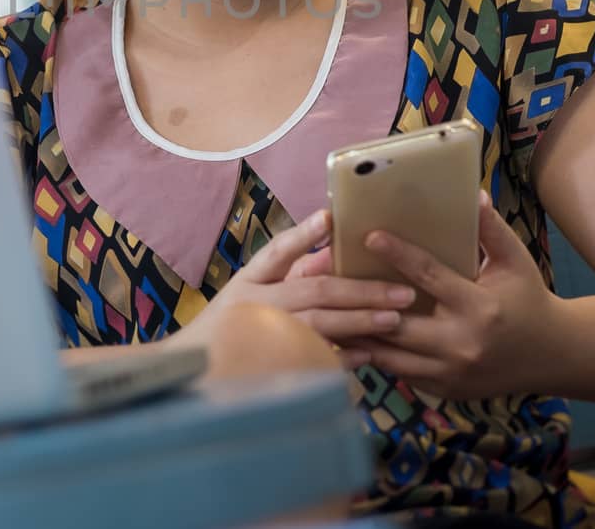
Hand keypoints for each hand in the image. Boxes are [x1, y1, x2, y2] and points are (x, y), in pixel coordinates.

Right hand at [178, 208, 421, 366]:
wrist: (192, 377)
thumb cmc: (229, 328)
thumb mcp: (251, 293)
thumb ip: (291, 272)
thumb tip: (334, 250)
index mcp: (248, 281)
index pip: (277, 251)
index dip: (304, 234)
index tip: (330, 218)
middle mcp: (255, 305)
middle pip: (314, 291)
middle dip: (362, 289)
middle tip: (402, 291)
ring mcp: (263, 338)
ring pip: (319, 325)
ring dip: (359, 320)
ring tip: (394, 319)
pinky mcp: (271, 369)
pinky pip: (314, 362)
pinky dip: (342, 358)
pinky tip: (368, 356)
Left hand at [340, 191, 566, 399]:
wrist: (552, 355)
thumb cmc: (528, 298)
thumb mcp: (515, 260)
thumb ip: (491, 229)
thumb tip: (472, 193)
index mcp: (479, 308)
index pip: (429, 277)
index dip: (397, 254)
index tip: (369, 236)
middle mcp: (462, 345)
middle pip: (396, 325)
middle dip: (361, 304)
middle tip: (329, 281)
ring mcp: (451, 374)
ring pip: (390, 356)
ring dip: (359, 335)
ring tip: (326, 312)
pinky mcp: (444, 391)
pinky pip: (400, 372)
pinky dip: (376, 355)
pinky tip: (352, 337)